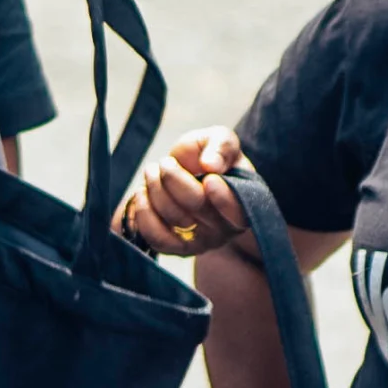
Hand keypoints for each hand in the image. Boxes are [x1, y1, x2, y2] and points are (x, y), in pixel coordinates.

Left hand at [117, 129, 249, 256]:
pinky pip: (157, 239)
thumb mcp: (220, 139)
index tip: (209, 180)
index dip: (224, 199)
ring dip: (155, 188)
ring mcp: (201, 242)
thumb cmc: (207, 156)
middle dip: (174, 178)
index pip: (239, 212)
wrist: (183, 171)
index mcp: (244, 202)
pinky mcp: (176, 247)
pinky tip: (143, 193)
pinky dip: (145, 212)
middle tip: (166, 162)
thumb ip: (222, 146)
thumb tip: (212, 164)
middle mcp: (225, 228)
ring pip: (173, 218)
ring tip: (153, 171)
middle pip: (197, 206)